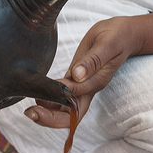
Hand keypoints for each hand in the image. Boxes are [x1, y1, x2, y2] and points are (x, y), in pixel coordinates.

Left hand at [24, 16, 143, 127]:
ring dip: (47, 113)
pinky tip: (36, 97)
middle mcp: (88, 88)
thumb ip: (93, 61)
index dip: (59, 101)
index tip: (45, 94)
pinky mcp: (75, 79)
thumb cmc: (117, 37)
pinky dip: (48, 101)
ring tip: (29, 110)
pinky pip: (61, 97)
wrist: (123, 34)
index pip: (77, 101)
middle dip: (50, 118)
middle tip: (30, 113)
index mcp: (96, 82)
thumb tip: (77, 75)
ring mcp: (81, 86)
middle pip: (70, 115)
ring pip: (64, 109)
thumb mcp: (107, 44)